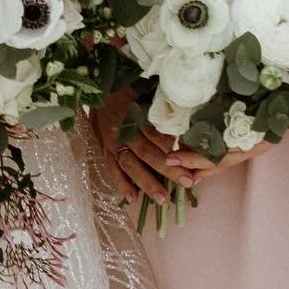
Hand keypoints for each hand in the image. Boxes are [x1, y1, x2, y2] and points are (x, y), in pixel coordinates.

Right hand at [94, 92, 198, 209]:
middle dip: (167, 169)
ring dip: (146, 183)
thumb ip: (162, 106)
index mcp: (135, 115)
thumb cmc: (127, 89)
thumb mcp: (145, 91)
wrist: (97, 88)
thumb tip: (188, 119)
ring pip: (130, 165)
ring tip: (163, 199)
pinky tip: (133, 198)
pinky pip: (112, 170)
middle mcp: (123, 131)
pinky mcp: (105, 151)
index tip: (190, 158)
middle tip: (185, 181)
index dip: (172, 146)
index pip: (155, 133)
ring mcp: (112, 143)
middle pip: (146, 152)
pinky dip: (121, 184)